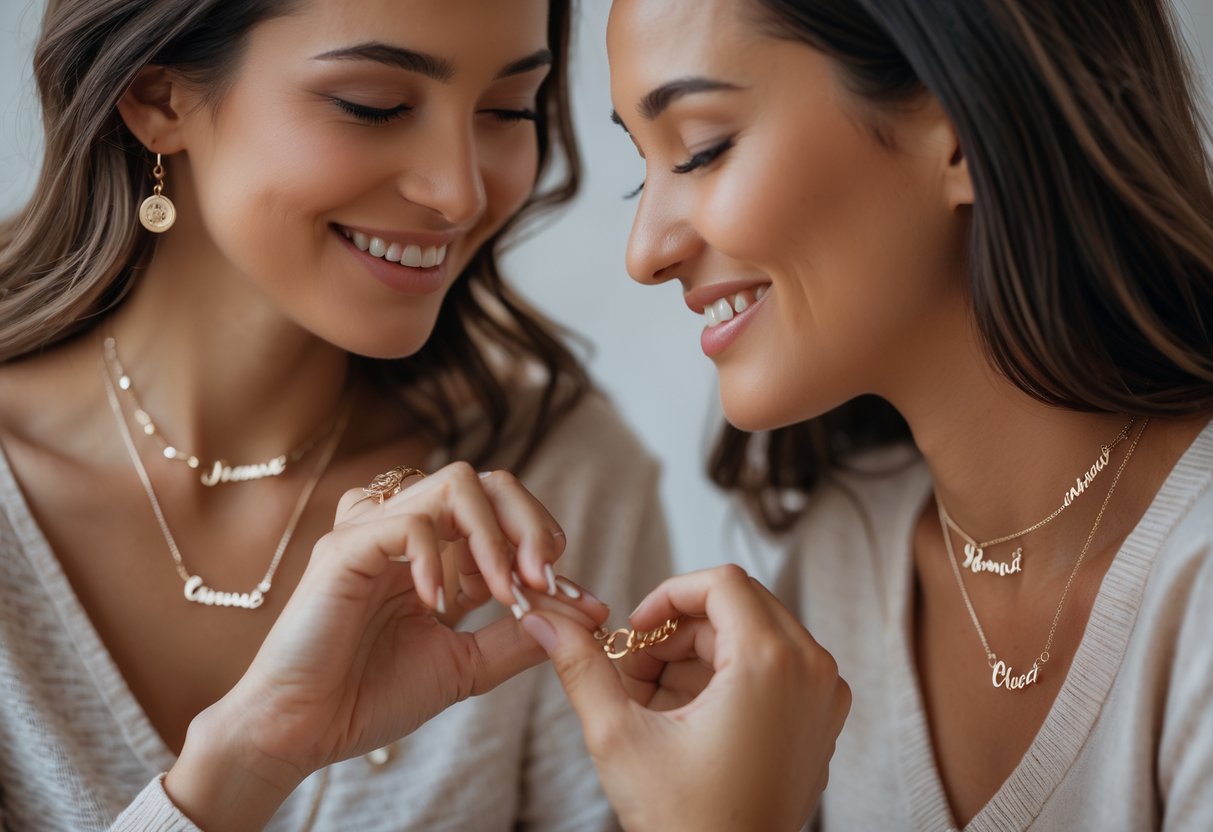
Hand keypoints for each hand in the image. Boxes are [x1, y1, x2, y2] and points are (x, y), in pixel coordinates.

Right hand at [165, 462, 606, 830]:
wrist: (300, 733)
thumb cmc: (371, 697)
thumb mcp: (466, 665)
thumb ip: (520, 635)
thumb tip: (588, 613)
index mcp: (435, 554)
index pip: (503, 511)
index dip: (543, 542)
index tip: (570, 594)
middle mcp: (405, 530)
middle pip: (487, 481)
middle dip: (530, 523)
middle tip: (545, 577)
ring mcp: (373, 531)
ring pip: (454, 484)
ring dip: (494, 536)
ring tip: (505, 591)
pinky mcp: (343, 548)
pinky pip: (407, 522)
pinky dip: (437, 559)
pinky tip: (439, 606)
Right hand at [519, 565, 849, 831]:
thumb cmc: (687, 823)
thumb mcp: (620, 736)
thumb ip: (581, 666)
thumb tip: (546, 622)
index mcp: (770, 663)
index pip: (720, 582)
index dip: (668, 596)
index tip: (636, 631)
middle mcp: (811, 669)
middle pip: (737, 606)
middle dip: (678, 630)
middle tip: (635, 671)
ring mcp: (824, 694)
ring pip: (754, 634)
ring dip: (698, 654)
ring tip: (653, 702)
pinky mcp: (822, 718)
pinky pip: (775, 667)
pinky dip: (729, 676)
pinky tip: (687, 716)